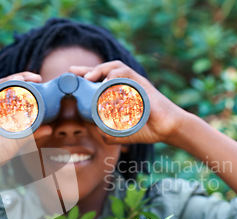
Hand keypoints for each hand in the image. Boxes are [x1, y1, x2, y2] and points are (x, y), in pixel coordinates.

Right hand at [0, 72, 52, 192]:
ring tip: (19, 85)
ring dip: (5, 86)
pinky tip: (1, 107)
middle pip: (2, 84)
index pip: (11, 86)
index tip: (38, 78)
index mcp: (2, 105)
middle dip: (16, 78)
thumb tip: (50, 128)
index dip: (24, 79)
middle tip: (32, 78)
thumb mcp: (21, 139)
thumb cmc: (1, 149)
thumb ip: (34, 133)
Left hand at [70, 61, 189, 146]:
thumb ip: (109, 133)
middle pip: (103, 70)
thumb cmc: (146, 128)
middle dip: (87, 69)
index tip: (70, 76)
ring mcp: (133, 82)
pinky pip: (127, 74)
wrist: (166, 129)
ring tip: (88, 77)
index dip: (85, 76)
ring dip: (100, 70)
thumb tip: (97, 132)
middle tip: (73, 72)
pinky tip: (107, 80)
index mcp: (118, 93)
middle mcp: (125, 84)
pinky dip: (116, 74)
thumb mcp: (122, 133)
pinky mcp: (142, 83)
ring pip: (115, 67)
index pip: (99, 80)